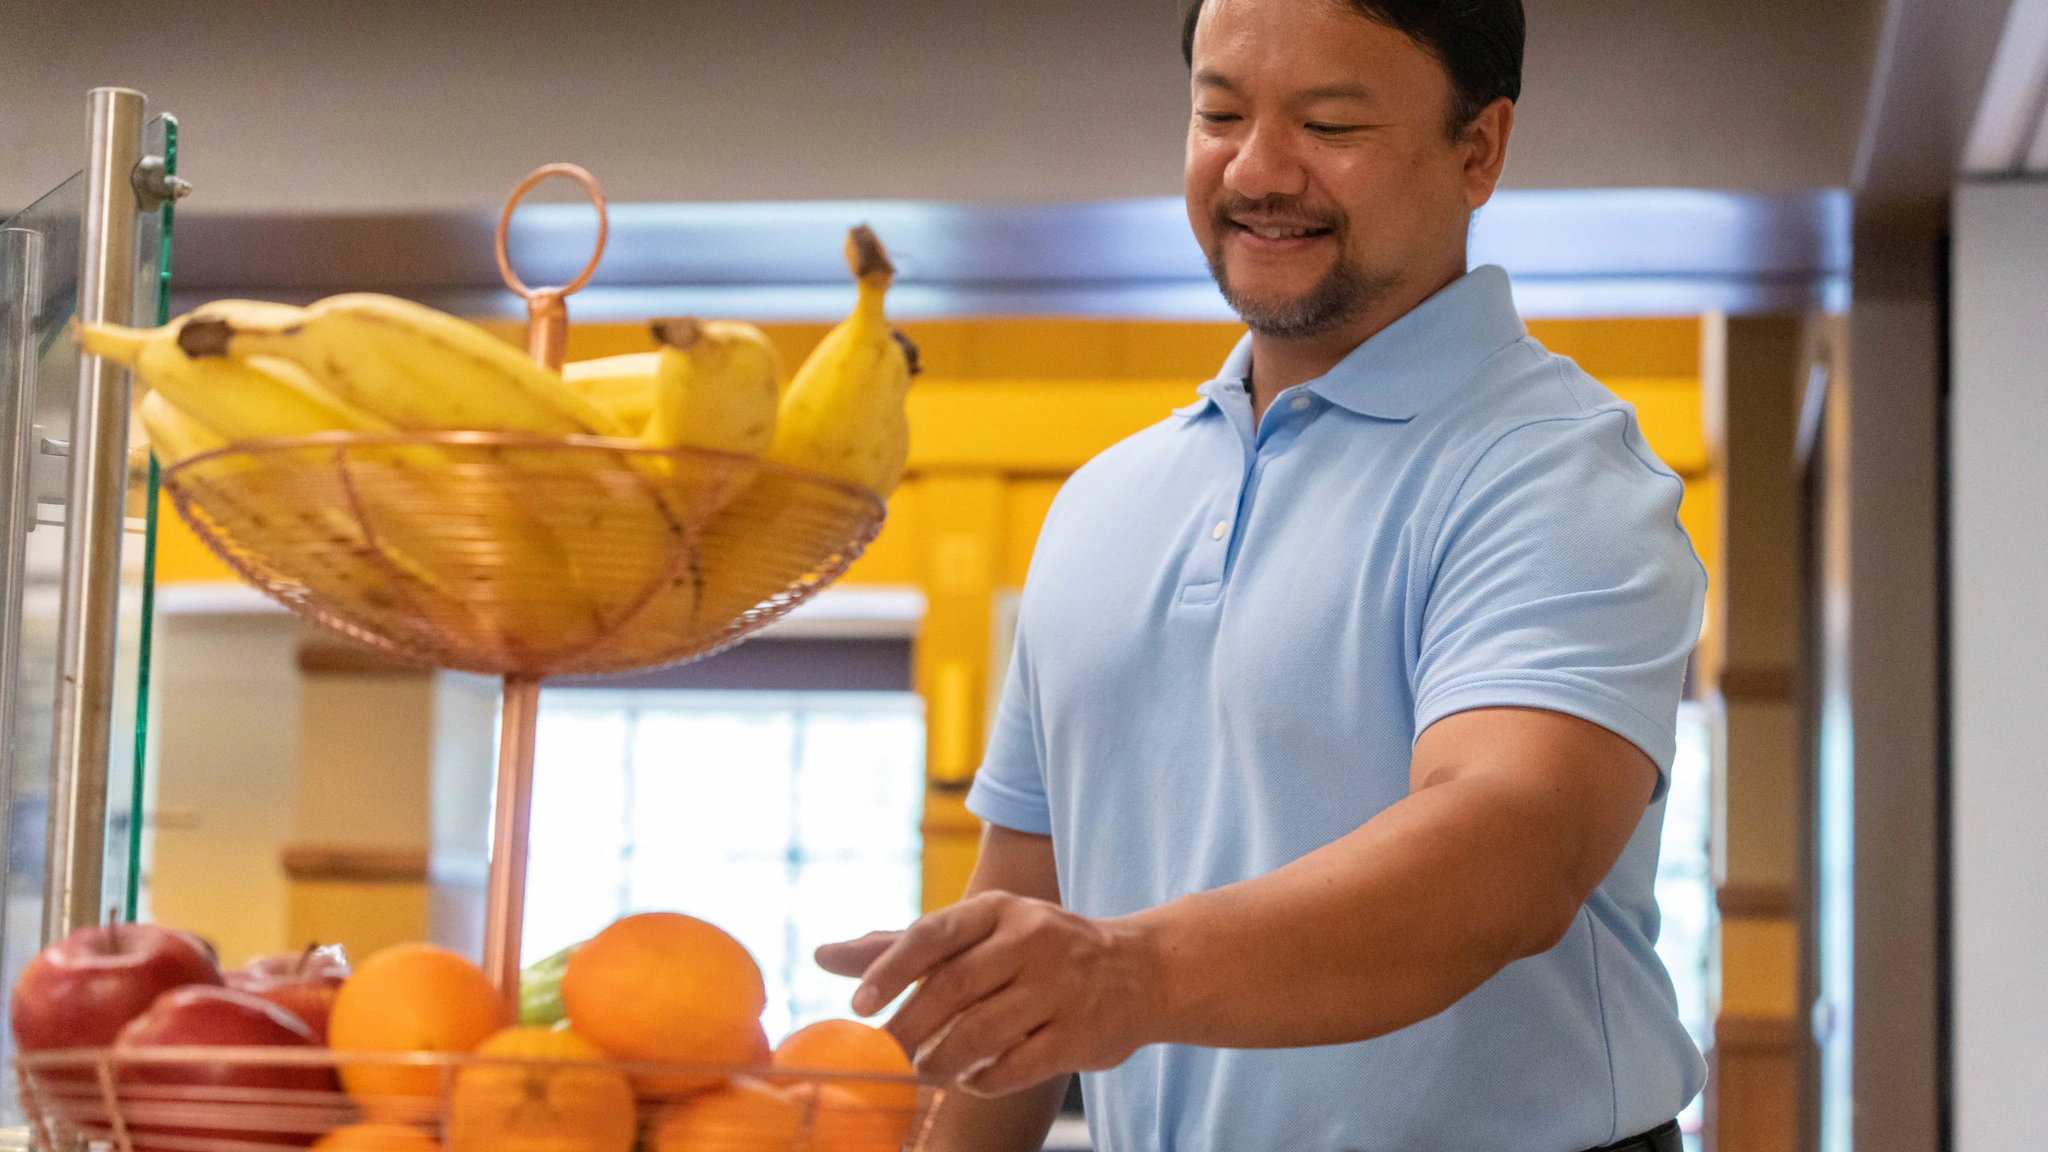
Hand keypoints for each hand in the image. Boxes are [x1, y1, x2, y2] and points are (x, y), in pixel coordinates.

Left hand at [815, 892, 1162, 1097]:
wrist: (1140, 969)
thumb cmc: (1038, 950)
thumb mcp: (979, 932)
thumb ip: (903, 946)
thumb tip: (823, 956)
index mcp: (999, 910)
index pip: (934, 933)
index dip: (891, 969)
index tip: (858, 1006)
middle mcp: (1031, 941)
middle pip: (953, 988)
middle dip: (908, 1028)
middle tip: (883, 1056)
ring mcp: (1059, 988)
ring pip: (981, 1033)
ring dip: (941, 1059)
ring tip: (923, 1071)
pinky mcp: (1078, 1034)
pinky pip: (1016, 1067)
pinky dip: (983, 1080)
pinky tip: (970, 1079)